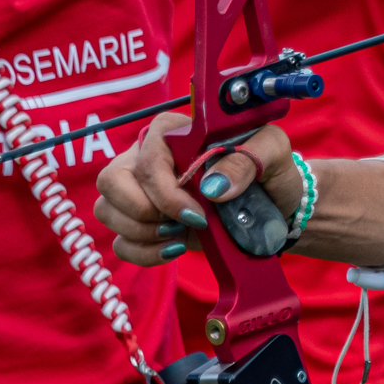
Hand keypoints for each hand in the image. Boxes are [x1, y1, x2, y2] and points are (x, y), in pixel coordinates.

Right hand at [93, 112, 300, 266]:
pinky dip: (144, 253)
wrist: (276, 203)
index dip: (166, 192)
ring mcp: (139, 190)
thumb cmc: (270, 168)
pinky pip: (120, 242)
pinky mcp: (142, 223)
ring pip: (107, 211)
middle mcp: (148, 156)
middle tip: (183, 223)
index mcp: (174, 131)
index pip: (147, 158)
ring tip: (182, 235)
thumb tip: (213, 187)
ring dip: (144, 233)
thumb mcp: (272, 151)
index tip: (198, 214)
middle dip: (144, 212)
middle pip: (111, 181)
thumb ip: (247, 160)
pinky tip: (175, 249)